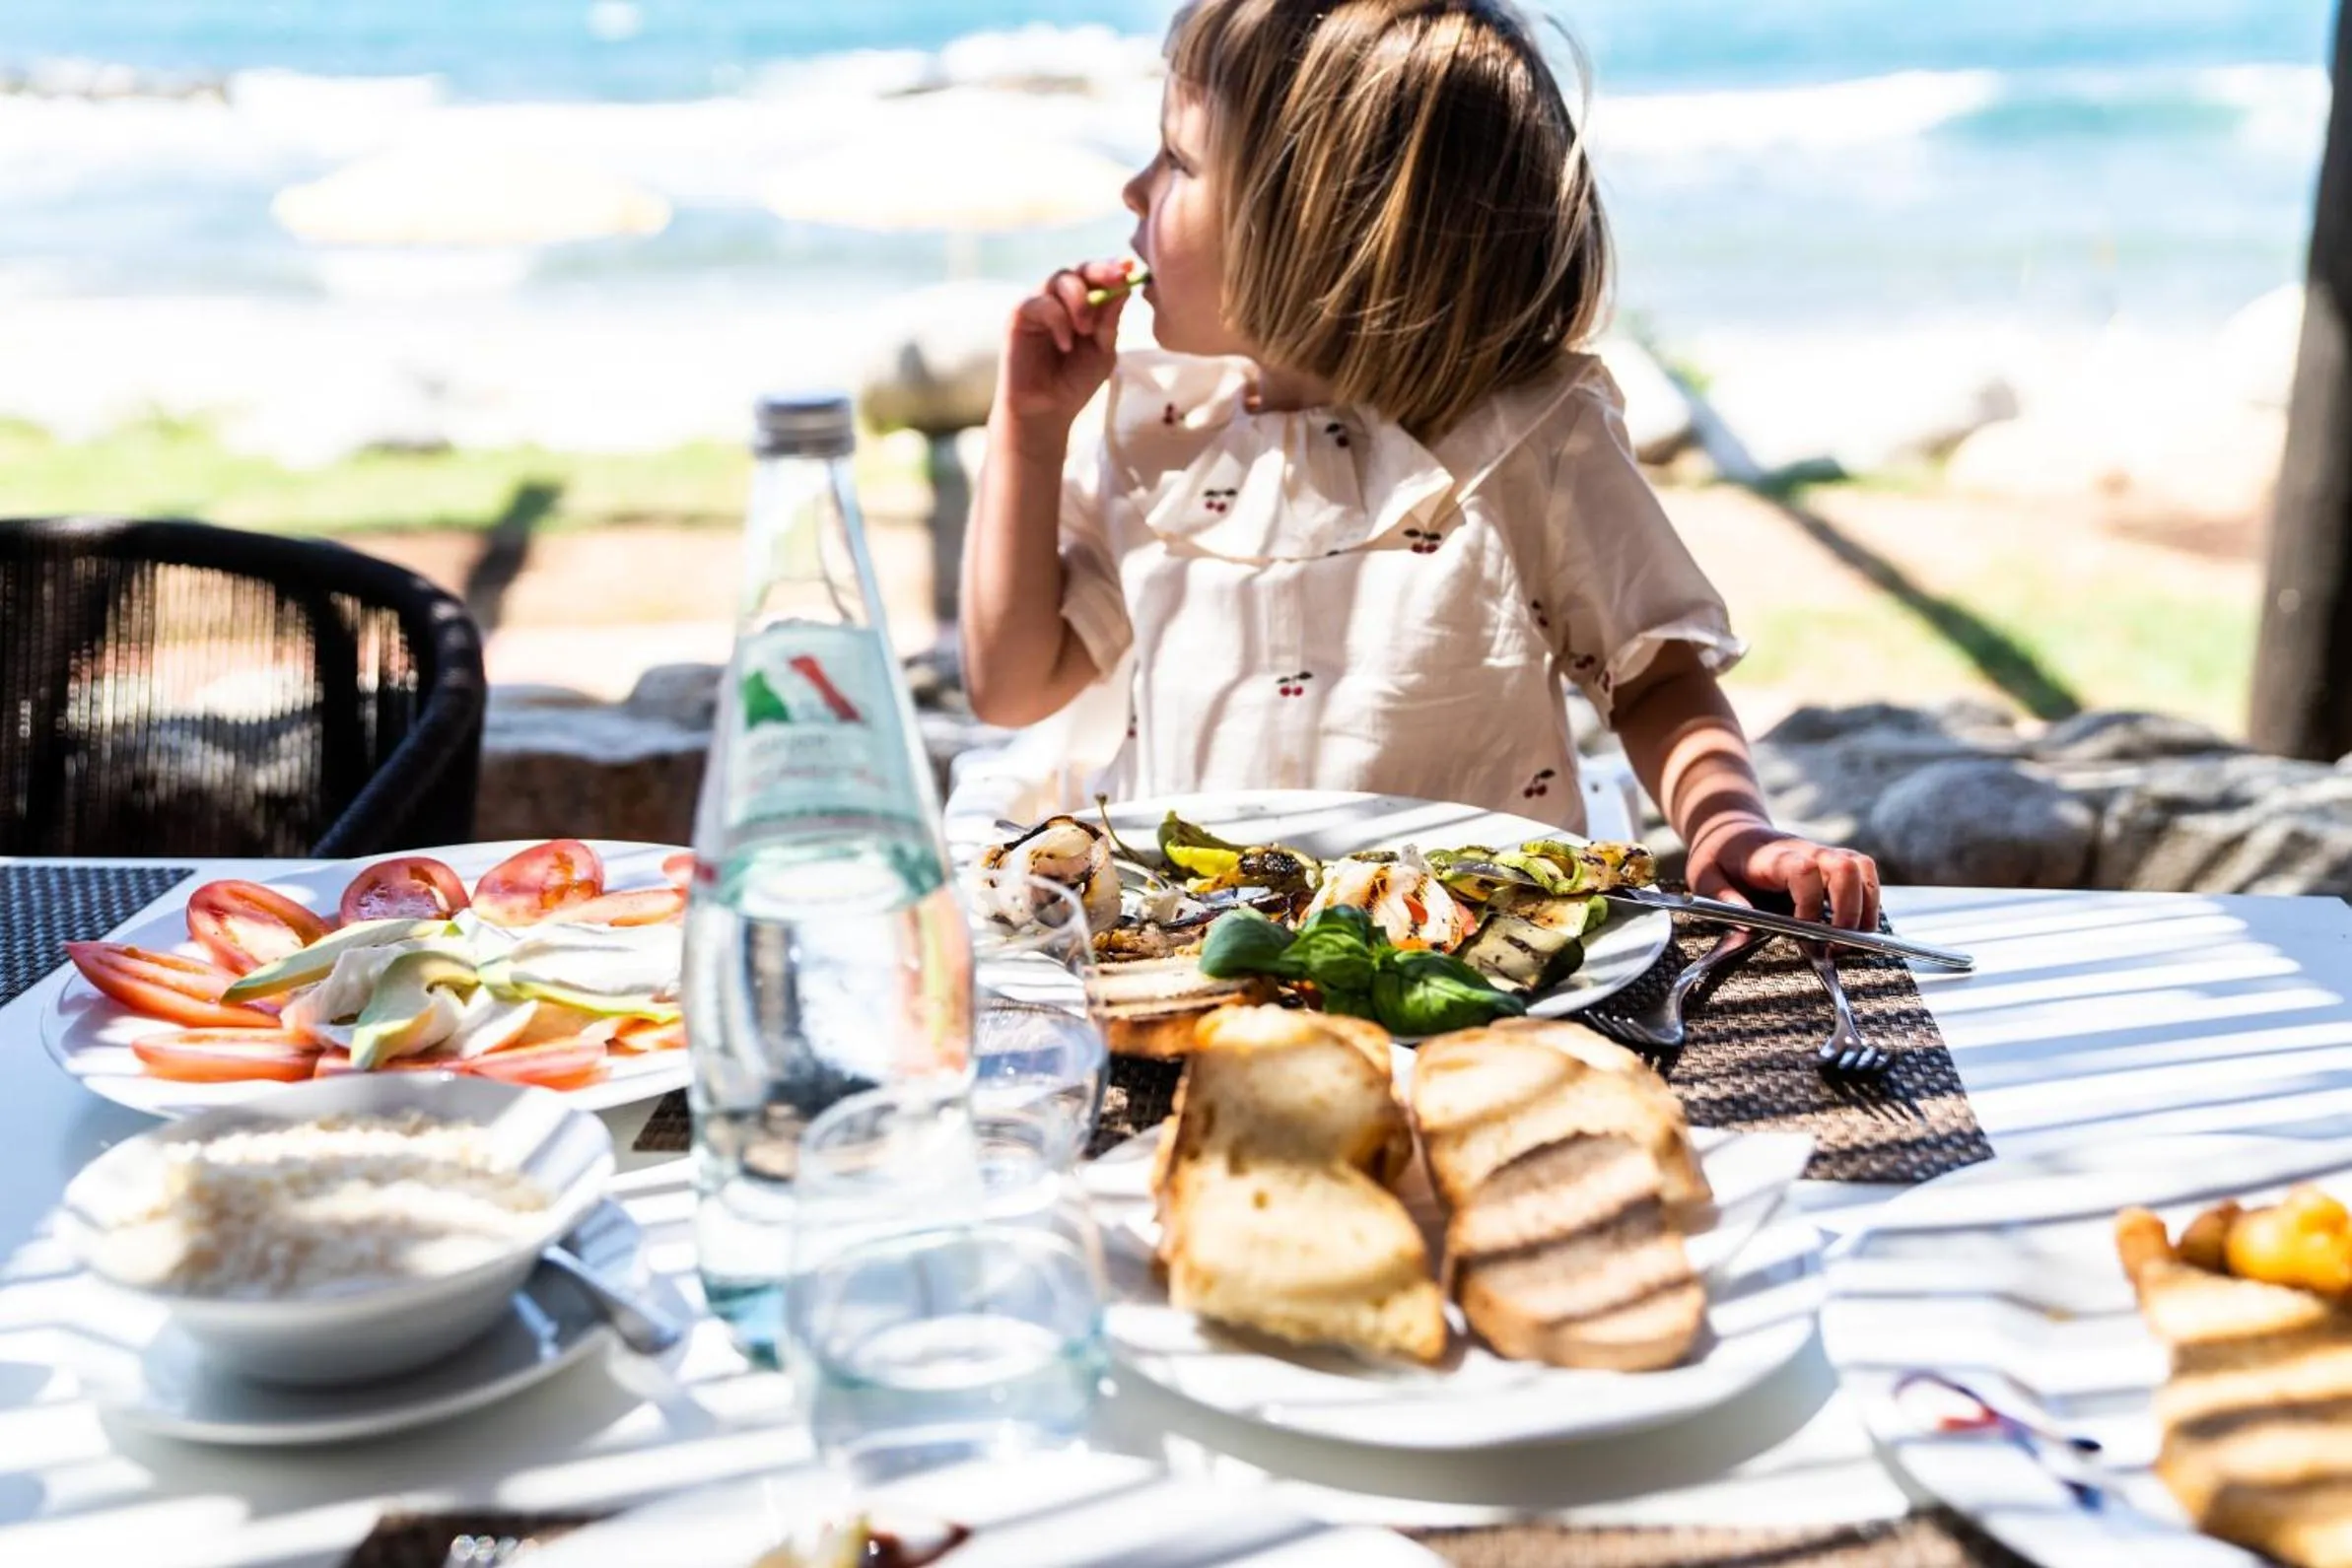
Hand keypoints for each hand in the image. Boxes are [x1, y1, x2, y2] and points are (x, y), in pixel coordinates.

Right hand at [998, 259, 1133, 446]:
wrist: (1046, 410)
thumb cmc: (1075, 381)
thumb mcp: (1103, 352)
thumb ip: (1110, 322)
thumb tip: (1124, 288)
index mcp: (1085, 304)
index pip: (1099, 276)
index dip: (1114, 268)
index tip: (1131, 269)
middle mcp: (1062, 299)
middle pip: (1080, 269)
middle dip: (1100, 270)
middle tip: (1117, 278)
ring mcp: (1040, 304)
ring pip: (1060, 279)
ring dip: (1079, 299)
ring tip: (1087, 330)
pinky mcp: (1020, 315)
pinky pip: (1041, 302)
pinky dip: (1058, 319)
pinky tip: (1065, 345)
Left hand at [1685, 816, 1880, 929]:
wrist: (1732, 830)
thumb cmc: (1719, 857)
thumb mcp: (1704, 876)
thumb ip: (1721, 898)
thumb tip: (1748, 927)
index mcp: (1772, 856)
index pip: (1805, 870)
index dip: (1810, 904)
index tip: (1803, 936)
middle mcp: (1806, 850)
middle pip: (1847, 868)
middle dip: (1849, 912)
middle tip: (1833, 948)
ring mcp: (1824, 854)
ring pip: (1864, 869)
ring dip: (1866, 908)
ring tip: (1849, 943)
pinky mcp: (1834, 862)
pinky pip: (1865, 876)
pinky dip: (1868, 903)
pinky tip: (1851, 929)